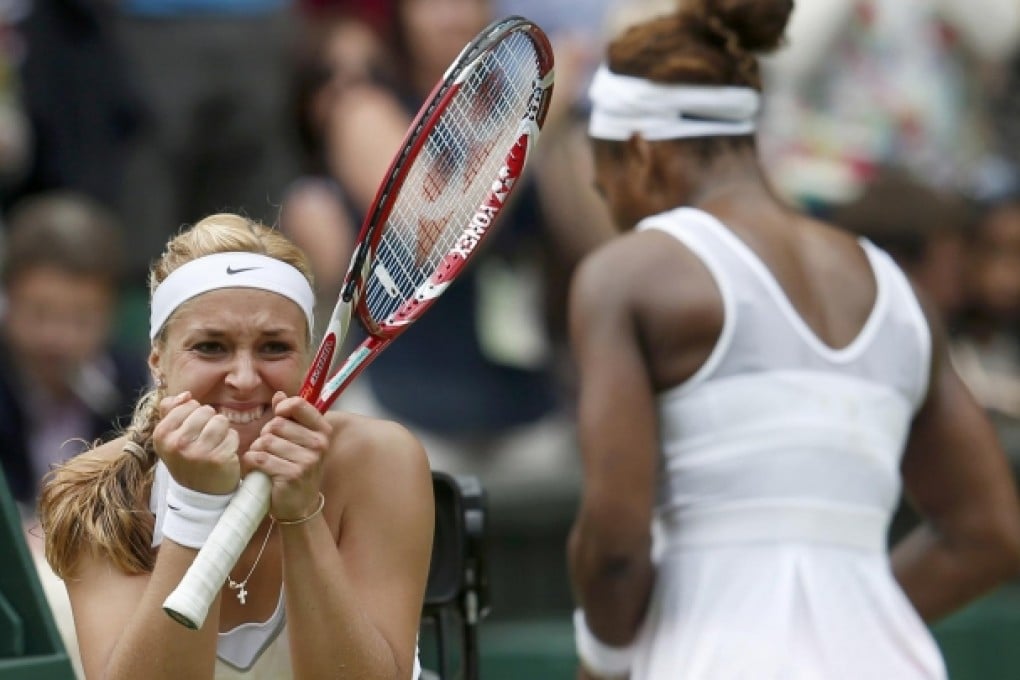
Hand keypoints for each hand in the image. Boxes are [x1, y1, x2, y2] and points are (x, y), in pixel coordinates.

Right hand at [152, 391, 240, 494]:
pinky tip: (224, 453)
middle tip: (205, 440)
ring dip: (223, 430)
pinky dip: (231, 442)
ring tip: (215, 444)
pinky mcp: (218, 459)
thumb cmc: (187, 459)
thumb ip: (172, 410)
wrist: (199, 493)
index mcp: (161, 434)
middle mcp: (177, 443)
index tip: (192, 432)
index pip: (189, 404)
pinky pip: (233, 435)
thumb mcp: (170, 436)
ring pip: (221, 420)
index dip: (196, 415)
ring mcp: (198, 452)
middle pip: (206, 410)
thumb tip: (186, 395)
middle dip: (210, 421)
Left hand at [243, 391, 332, 520]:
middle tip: (270, 449)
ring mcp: (307, 460)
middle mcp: (318, 444)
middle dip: (266, 435)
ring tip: (264, 460)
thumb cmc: (296, 468)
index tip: (278, 418)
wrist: (299, 505)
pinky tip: (257, 469)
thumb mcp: (298, 441)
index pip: (298, 405)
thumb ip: (289, 416)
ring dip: (257, 450)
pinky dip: (251, 463)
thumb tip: (279, 394)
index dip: (282, 408)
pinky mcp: (291, 475)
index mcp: (322, 431)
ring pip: (265, 441)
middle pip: (276, 424)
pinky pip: (259, 458)